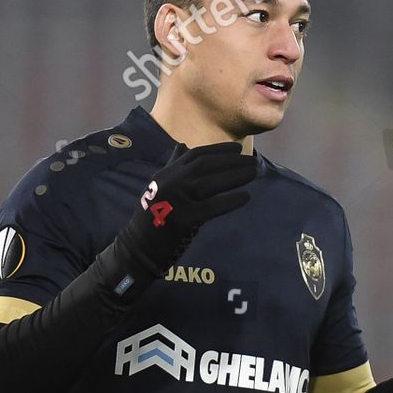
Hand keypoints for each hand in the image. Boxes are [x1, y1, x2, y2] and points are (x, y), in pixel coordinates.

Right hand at [116, 141, 257, 283]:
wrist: (138, 247)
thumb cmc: (153, 217)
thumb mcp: (159, 185)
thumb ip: (172, 165)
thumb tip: (182, 145)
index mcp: (167, 173)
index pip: (196, 154)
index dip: (218, 150)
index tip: (238, 149)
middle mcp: (171, 181)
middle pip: (206, 165)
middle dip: (232, 161)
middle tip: (253, 161)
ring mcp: (177, 199)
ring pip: (210, 182)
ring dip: (236, 176)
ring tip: (254, 173)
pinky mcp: (184, 219)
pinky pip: (213, 206)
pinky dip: (230, 200)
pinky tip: (245, 197)